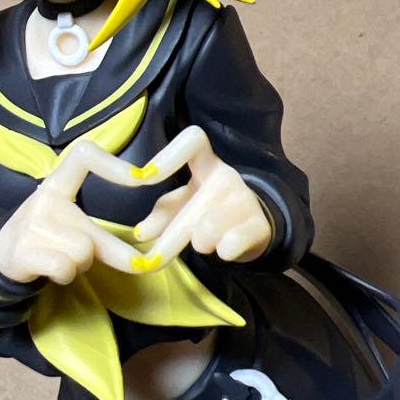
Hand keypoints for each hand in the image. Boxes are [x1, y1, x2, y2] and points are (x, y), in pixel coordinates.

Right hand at [0, 140, 140, 284]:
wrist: (2, 252)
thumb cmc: (48, 231)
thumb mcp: (68, 216)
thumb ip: (99, 226)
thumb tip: (147, 241)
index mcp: (58, 182)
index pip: (84, 156)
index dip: (113, 165)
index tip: (143, 176)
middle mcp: (45, 197)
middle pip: (91, 235)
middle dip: (112, 256)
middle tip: (120, 261)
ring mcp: (32, 224)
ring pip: (82, 253)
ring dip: (80, 265)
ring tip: (65, 257)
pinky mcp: (21, 250)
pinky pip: (64, 267)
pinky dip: (65, 274)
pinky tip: (51, 268)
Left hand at [134, 126, 272, 265]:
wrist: (254, 225)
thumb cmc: (210, 208)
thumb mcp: (184, 205)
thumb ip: (162, 214)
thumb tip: (140, 234)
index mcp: (206, 162)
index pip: (193, 140)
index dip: (169, 155)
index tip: (144, 176)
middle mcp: (226, 175)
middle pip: (192, 203)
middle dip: (170, 237)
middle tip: (153, 260)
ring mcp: (245, 198)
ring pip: (209, 227)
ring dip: (199, 242)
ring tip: (201, 243)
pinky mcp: (260, 225)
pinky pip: (234, 242)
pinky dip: (224, 250)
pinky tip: (223, 250)